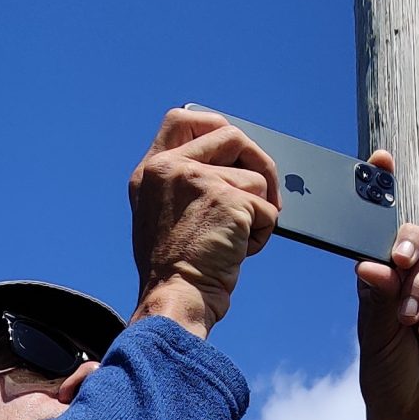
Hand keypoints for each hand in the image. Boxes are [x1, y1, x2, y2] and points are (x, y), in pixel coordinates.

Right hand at [129, 109, 280, 334]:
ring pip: (254, 179)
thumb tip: (231, 166)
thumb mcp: (160, 215)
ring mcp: (198, 180)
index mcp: (151, 171)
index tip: (233, 148)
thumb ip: (181, 184)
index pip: (181, 120)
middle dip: (257, 160)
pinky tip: (241, 252)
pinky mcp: (226, 200)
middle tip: (265, 190)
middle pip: (231, 135)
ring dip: (258, 211)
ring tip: (236, 241)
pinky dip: (264, 233)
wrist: (174, 299)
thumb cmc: (173, 270)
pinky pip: (267, 208)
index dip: (214, 125)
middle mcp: (171, 168)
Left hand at [356, 159, 418, 419]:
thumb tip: (369, 263)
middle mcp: (408, 281)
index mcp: (379, 280)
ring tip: (409, 324)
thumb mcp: (374, 337)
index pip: (380, 232)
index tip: (381, 161)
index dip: (381, 195)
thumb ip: (377, 299)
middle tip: (400, 261)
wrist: (412, 417)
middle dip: (408, 244)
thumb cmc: (385, 376)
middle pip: (414, 240)